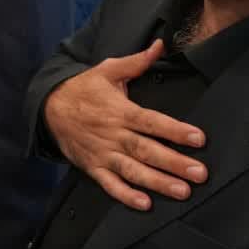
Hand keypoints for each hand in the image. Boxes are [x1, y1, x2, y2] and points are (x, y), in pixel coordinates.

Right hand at [43, 40, 207, 210]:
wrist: (48, 107)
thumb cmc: (83, 89)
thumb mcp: (107, 70)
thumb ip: (136, 62)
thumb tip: (160, 45)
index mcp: (119, 110)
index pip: (151, 121)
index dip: (174, 130)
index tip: (198, 138)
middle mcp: (113, 134)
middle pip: (146, 150)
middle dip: (173, 162)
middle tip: (199, 174)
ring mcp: (102, 153)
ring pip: (131, 170)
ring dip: (156, 182)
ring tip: (181, 191)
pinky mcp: (92, 167)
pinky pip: (109, 184)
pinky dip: (125, 195)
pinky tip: (144, 204)